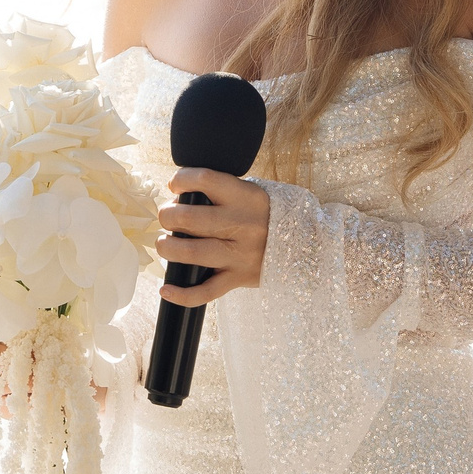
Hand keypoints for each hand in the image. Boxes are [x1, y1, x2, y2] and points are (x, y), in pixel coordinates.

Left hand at [157, 168, 269, 304]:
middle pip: (189, 218)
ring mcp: (241, 254)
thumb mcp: (252, 195)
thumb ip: (222, 193)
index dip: (181, 179)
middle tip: (167, 217)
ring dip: (168, 248)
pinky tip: (167, 289)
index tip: (175, 185)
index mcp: (246, 197)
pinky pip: (206, 291)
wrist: (307, 246)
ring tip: (165, 245)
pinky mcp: (239, 278)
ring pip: (192, 253)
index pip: (204, 179)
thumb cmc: (267, 217)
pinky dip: (183, 294)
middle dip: (168, 216)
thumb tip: (179, 199)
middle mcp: (243, 224)